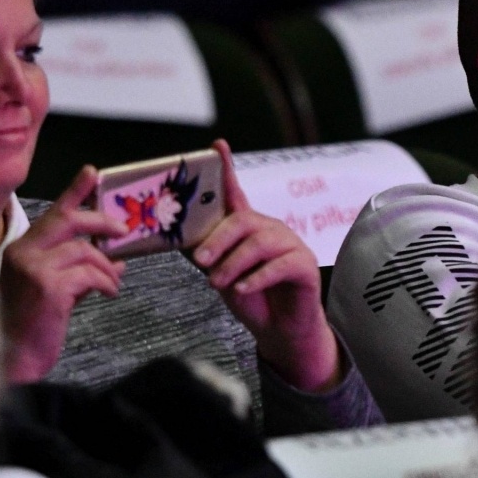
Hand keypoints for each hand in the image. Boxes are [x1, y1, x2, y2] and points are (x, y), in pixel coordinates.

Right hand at [0, 166, 126, 383]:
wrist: (15, 358)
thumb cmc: (33, 326)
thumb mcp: (56, 291)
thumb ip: (81, 271)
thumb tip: (117, 262)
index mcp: (21, 250)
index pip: (52, 214)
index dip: (74, 192)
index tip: (93, 173)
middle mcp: (24, 253)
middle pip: (69, 221)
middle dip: (101, 221)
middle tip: (124, 230)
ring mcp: (35, 268)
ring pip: (85, 251)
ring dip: (107, 267)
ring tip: (112, 284)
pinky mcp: (49, 286)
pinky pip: (90, 274)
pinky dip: (106, 282)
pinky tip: (108, 294)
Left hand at [192, 140, 341, 391]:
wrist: (280, 331)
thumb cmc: (251, 298)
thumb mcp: (219, 273)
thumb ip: (203, 252)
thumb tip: (172, 236)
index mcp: (249, 227)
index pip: (236, 192)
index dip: (227, 168)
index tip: (216, 146)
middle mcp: (272, 229)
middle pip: (244, 220)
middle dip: (218, 239)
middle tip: (201, 261)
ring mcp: (292, 246)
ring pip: (259, 243)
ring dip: (233, 264)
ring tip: (218, 284)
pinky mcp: (305, 266)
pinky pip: (279, 265)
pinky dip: (257, 278)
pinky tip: (243, 290)